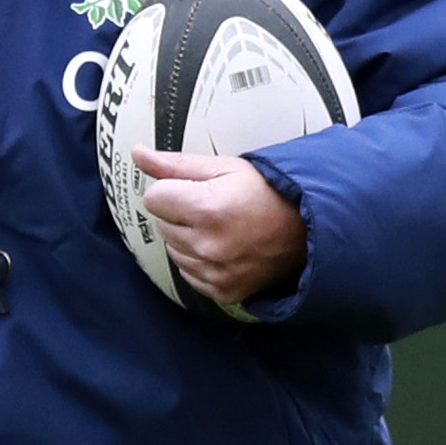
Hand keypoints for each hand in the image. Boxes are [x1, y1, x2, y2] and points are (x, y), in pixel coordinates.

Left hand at [130, 147, 306, 307]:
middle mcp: (208, 245)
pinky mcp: (222, 291)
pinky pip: (188, 274)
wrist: (307, 229)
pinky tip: (223, 247)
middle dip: (179, 213)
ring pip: (172, 249)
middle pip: (161, 224)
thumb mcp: (224, 168)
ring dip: (187, 238)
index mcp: (207, 209)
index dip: (172, 189)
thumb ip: (175, 164)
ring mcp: (215, 273)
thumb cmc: (267, 192)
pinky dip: (199, 261)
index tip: (195, 189)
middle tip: (213, 206)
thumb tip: (137, 153)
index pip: (154, 198)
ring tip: (220, 227)